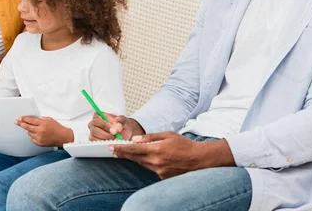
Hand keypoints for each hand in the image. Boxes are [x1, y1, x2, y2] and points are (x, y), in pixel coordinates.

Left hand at [16, 116, 73, 147]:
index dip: (24, 119)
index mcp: (43, 123)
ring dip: (30, 130)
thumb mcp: (49, 119)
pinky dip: (34, 136)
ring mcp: (39, 138)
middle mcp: (40, 131)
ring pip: (29, 133)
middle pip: (27, 127)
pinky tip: (38, 134)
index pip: (30, 120)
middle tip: (16, 122)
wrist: (62, 137)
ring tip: (37, 129)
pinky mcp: (39, 143)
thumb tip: (32, 119)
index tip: (20, 118)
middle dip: (21, 124)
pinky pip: (32, 139)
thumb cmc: (57, 128)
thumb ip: (40, 119)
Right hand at [88, 113, 143, 140]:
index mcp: (99, 115)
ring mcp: (93, 132)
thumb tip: (117, 124)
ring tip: (114, 139)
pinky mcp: (94, 140)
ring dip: (105, 140)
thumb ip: (121, 120)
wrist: (125, 133)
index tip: (114, 131)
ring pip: (94, 137)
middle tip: (115, 136)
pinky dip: (103, 144)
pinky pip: (95, 143)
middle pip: (94, 130)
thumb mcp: (124, 121)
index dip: (105, 126)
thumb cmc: (122, 125)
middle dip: (106, 135)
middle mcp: (94, 124)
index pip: (97, 120)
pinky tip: (110, 142)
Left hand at [110, 132, 234, 179]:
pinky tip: (149, 158)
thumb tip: (135, 139)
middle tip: (113, 150)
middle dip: (124, 154)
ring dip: (135, 158)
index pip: (134, 150)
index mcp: (157, 150)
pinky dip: (148, 162)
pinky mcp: (163, 177)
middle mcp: (156, 162)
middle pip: (135, 158)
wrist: (199, 160)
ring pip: (142, 163)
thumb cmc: (184, 145)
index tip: (111, 147)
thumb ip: (150, 137)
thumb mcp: (168, 135)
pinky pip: (151, 168)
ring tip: (126, 153)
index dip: (121, 149)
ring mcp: (159, 171)